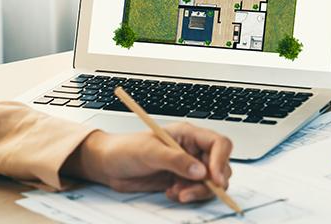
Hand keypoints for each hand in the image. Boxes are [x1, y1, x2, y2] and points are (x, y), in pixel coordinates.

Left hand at [62, 122, 233, 203]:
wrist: (109, 166)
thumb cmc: (125, 150)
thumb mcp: (149, 152)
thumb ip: (176, 160)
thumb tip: (200, 171)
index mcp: (188, 135)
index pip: (218, 144)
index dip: (220, 160)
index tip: (213, 178)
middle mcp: (193, 150)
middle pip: (219, 166)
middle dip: (210, 182)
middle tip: (190, 192)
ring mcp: (189, 167)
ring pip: (211, 182)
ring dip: (198, 192)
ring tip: (177, 193)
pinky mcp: (182, 181)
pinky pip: (197, 191)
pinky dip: (188, 196)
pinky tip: (171, 193)